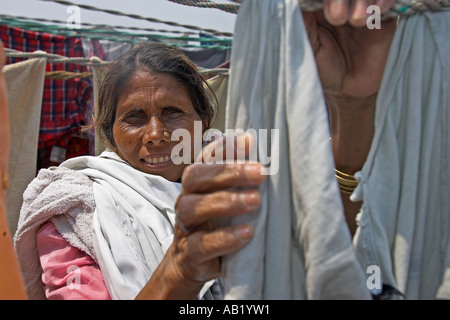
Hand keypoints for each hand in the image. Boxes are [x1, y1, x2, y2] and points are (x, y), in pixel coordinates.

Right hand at [137, 133, 265, 298]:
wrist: (190, 264)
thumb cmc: (214, 224)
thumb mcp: (225, 198)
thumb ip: (236, 174)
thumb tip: (252, 139)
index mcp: (197, 183)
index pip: (205, 158)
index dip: (224, 148)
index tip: (250, 141)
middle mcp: (186, 199)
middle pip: (196, 177)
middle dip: (228, 172)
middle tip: (260, 172)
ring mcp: (185, 226)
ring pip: (193, 208)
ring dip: (226, 202)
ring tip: (256, 200)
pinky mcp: (190, 254)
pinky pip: (201, 244)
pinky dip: (224, 238)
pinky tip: (247, 233)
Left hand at [303, 0, 396, 97]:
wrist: (348, 90)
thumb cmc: (324, 69)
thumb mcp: (309, 46)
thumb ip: (304, 22)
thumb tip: (297, 2)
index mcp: (320, 7)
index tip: (325, 13)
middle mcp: (342, 3)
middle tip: (336, 18)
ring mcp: (364, 7)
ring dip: (362, 0)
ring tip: (357, 21)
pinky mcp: (384, 16)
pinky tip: (378, 10)